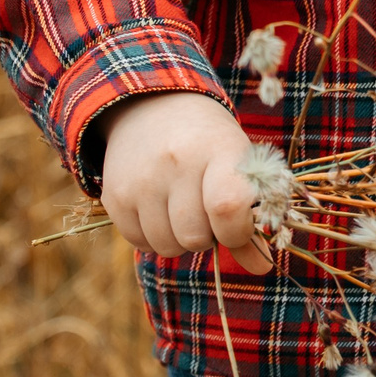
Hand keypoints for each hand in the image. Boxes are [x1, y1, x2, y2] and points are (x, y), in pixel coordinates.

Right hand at [94, 91, 272, 272]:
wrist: (153, 107)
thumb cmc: (209, 144)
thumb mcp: (237, 165)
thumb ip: (250, 217)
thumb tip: (261, 269)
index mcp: (218, 149)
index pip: (228, 206)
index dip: (237, 231)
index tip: (238, 226)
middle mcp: (176, 162)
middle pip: (195, 237)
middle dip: (208, 237)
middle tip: (207, 211)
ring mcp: (141, 179)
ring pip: (167, 246)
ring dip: (180, 239)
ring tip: (183, 208)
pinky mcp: (114, 195)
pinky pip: (140, 243)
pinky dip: (154, 237)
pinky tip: (159, 208)